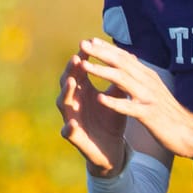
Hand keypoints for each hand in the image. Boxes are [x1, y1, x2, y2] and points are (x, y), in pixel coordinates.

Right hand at [57, 53, 128, 175]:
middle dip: (71, 70)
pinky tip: (71, 124)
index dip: (82, 57)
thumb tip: (129, 57)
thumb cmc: (112, 120)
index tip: (88, 44)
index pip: (79, 70)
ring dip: (66, 92)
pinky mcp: (74, 137)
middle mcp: (74, 102)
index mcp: (84, 91)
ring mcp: (71, 118)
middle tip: (76, 58)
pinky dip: (68, 128)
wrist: (111, 148)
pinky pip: (67, 132)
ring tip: (71, 82)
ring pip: (63, 103)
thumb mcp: (117, 98)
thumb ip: (119, 80)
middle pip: (67, 82)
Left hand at [74, 37, 192, 161]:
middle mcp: (149, 83)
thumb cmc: (171, 114)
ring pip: (123, 80)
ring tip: (84, 65)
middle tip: (83, 43)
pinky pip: (129, 107)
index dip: (108, 49)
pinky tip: (100, 99)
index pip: (126, 58)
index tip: (92, 41)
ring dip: (102, 71)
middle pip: (122, 63)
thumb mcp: (156, 91)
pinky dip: (114, 102)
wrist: (191, 133)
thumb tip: (132, 64)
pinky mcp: (150, 115)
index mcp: (149, 77)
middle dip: (101, 53)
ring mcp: (149, 98)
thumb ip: (143, 78)